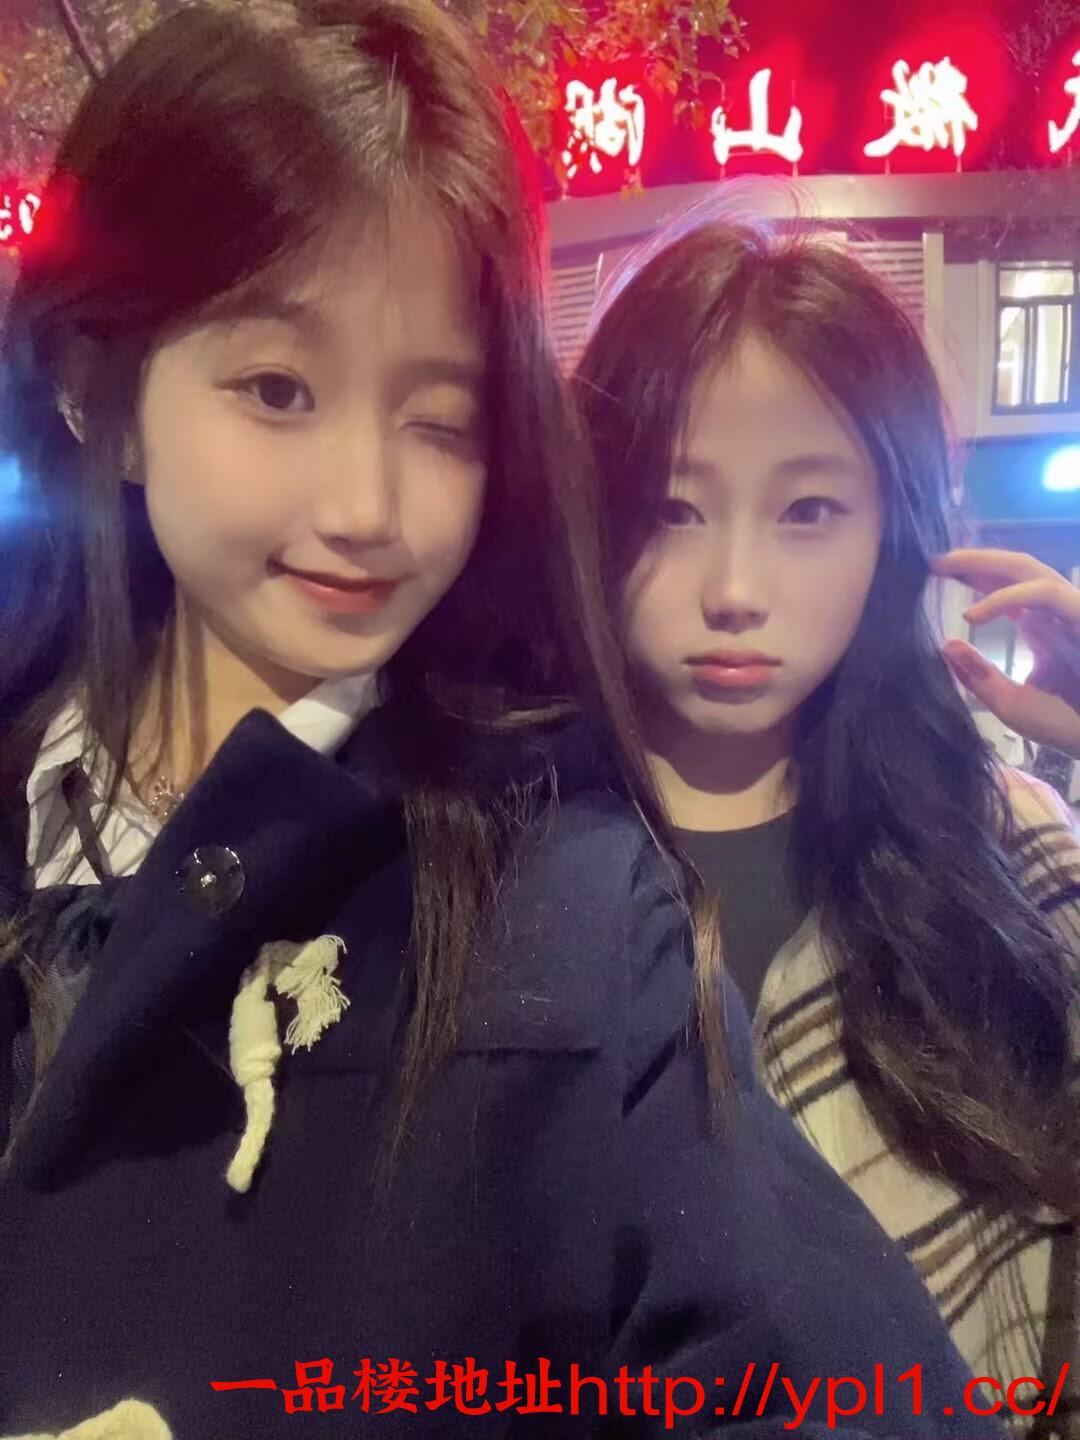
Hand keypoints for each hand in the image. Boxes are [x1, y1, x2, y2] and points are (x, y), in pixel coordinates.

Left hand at [930, 547, 1079, 761]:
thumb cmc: (1067, 724)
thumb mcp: (1011, 704)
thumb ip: (979, 677)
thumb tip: (946, 645)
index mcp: (1042, 626)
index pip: (1005, 588)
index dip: (973, 575)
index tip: (934, 572)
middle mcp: (1056, 613)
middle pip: (1015, 569)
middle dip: (974, 559)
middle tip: (932, 560)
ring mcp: (1072, 611)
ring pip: (1030, 569)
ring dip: (986, 563)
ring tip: (946, 567)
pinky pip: (1046, 592)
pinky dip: (1007, 598)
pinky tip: (972, 615)